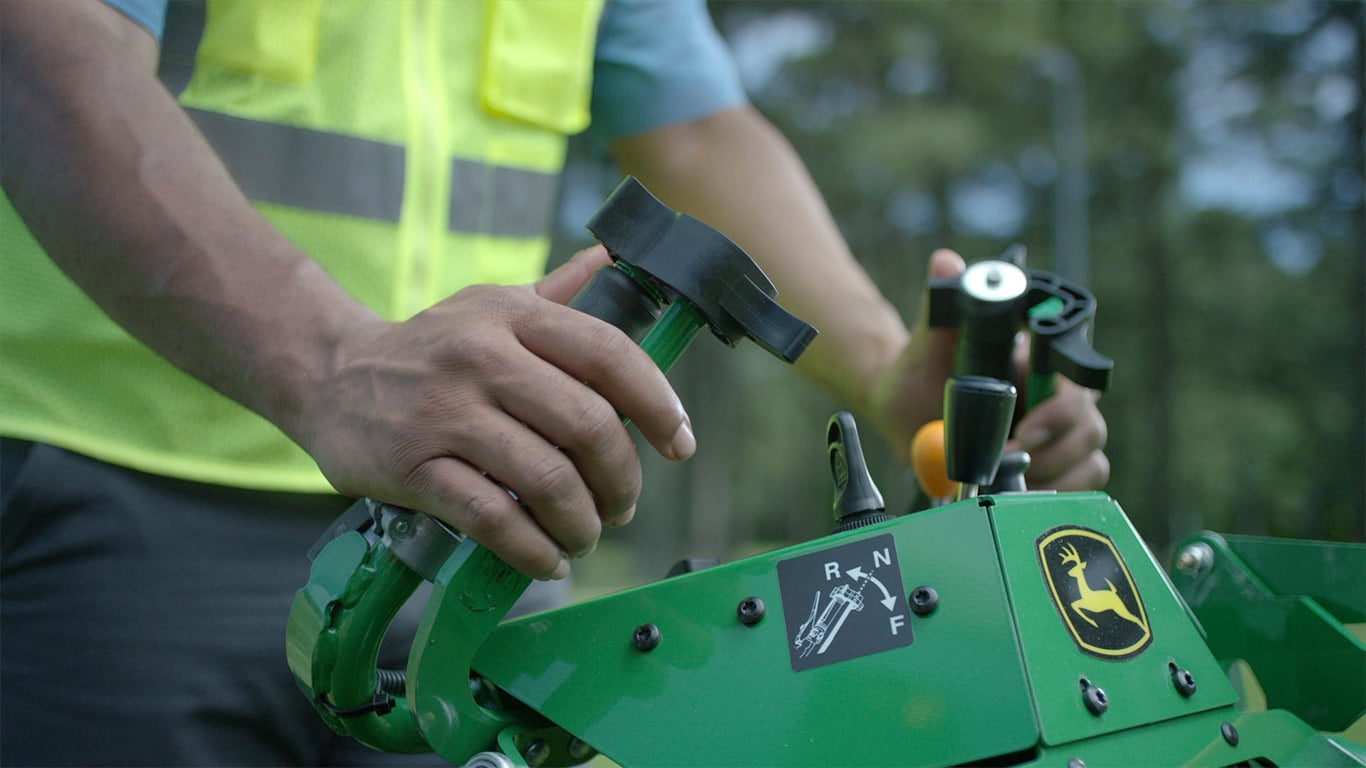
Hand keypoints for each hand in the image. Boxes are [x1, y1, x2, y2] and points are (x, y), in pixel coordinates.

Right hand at [299, 246, 694, 579]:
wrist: (328, 374)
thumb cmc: (431, 346)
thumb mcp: (491, 306)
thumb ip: (559, 293)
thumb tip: (618, 259)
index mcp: (513, 316)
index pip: (609, 354)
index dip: (658, 403)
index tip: (680, 443)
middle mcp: (482, 358)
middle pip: (587, 425)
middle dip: (621, 479)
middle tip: (623, 504)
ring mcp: (445, 414)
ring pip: (546, 479)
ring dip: (582, 521)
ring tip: (586, 534)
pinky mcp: (412, 468)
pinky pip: (492, 518)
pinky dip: (532, 549)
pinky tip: (547, 558)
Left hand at [869, 249, 1108, 491]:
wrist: (904, 414)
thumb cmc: (920, 373)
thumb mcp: (925, 343)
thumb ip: (939, 307)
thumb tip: (947, 262)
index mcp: (1034, 359)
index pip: (1075, 370)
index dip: (1063, 401)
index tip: (1027, 422)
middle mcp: (1055, 392)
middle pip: (1089, 419)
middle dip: (1055, 443)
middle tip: (1012, 454)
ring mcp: (1058, 431)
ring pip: (1092, 453)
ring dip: (1056, 471)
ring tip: (1013, 477)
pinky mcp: (1054, 464)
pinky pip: (1084, 482)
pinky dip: (1060, 492)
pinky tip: (1025, 493)